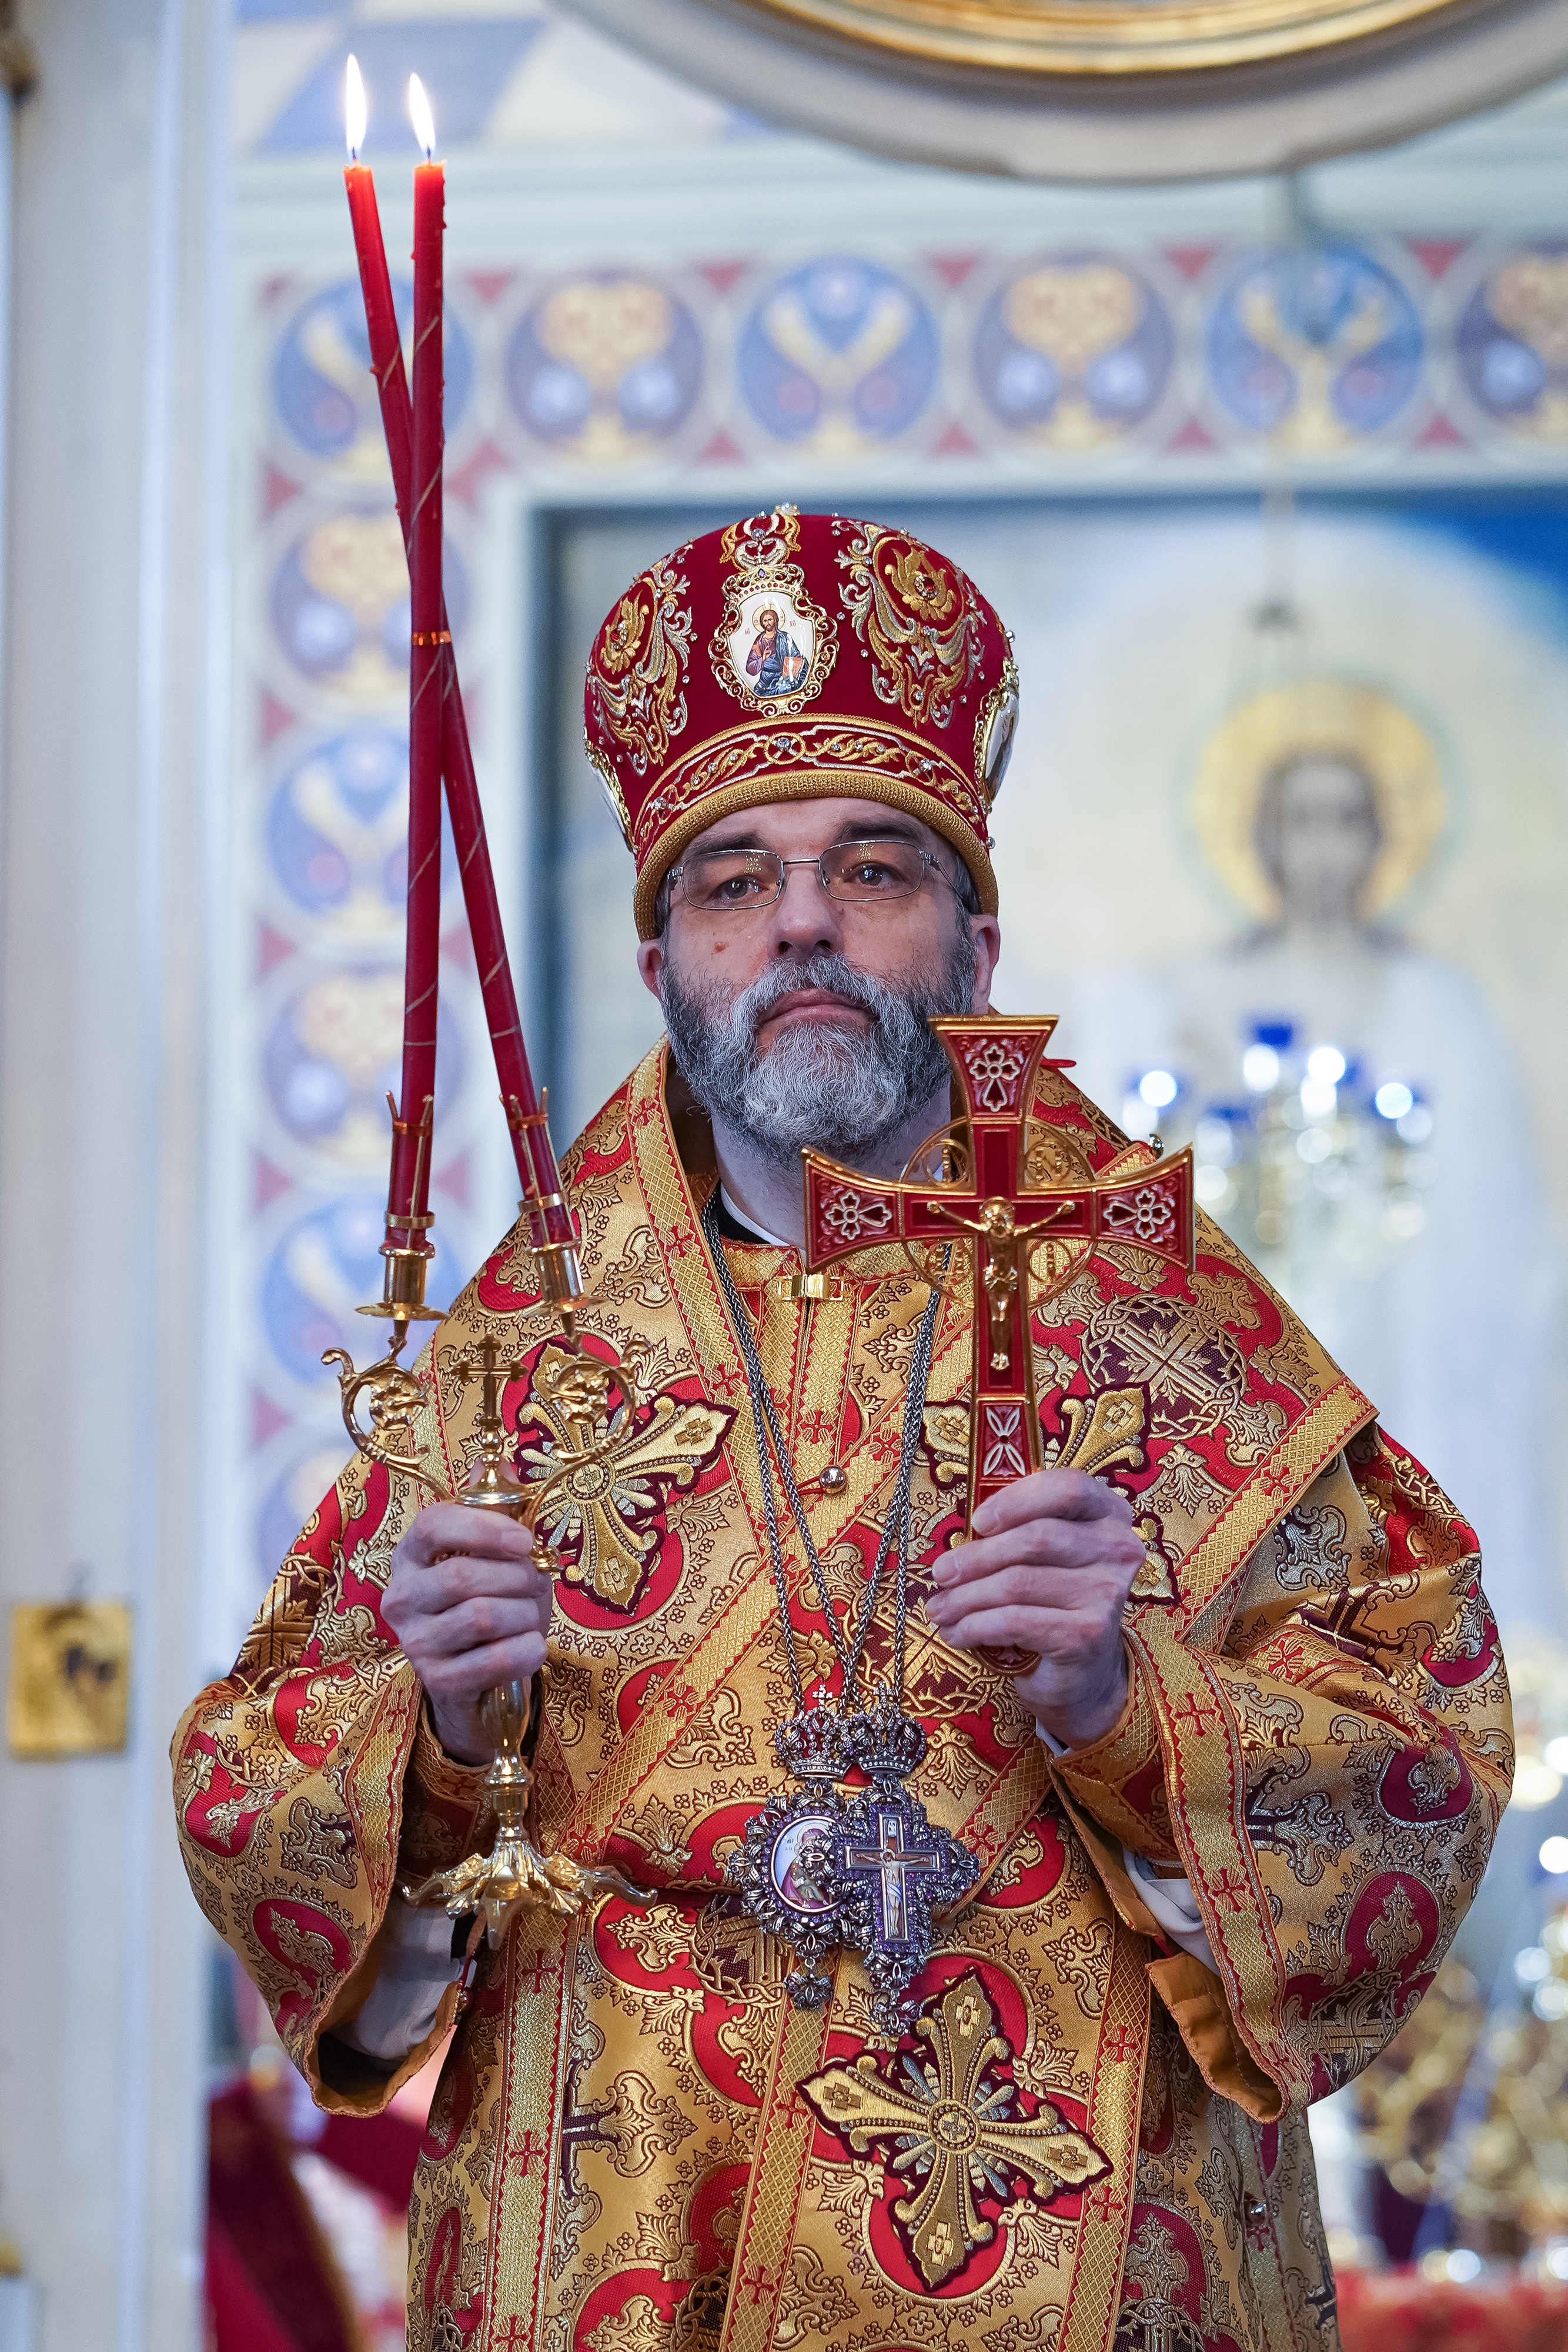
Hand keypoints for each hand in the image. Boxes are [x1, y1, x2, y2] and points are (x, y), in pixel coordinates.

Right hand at [381, 1504, 553, 1763]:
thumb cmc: (489, 1603)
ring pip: (482, 1615)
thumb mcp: (496, 1556)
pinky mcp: (437, 1680)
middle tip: (536, 1584)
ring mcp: (414, 1641)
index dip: (484, 1528)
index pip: (433, 1525)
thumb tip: (501, 1462)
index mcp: (411, 1555)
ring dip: (525, 1614)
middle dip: (517, 1577)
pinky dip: (527, 1650)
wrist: (478, 1679)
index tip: (525, 1540)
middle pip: (462, 1576)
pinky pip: (494, 1659)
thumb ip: (497, 1511)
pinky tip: (535, 1646)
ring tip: (532, 1616)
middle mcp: (401, 1596)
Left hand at [924, 1470, 1146, 1747]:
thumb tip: (955, 1538)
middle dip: (976, 1557)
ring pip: (1018, 1582)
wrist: (1082, 1674)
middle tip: (940, 1573)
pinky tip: (957, 1633)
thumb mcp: (1039, 1558)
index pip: (1067, 1487)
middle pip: (1036, 1538)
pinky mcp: (1088, 1634)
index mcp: (1108, 1514)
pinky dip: (976, 1626)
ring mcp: (1107, 1592)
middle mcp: (1118, 1548)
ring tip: (939, 1610)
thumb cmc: (1053, 1602)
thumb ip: (1013, 1532)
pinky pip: (1016, 1620)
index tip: (978, 1521)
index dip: (1017, 1499)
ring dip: (966, 1597)